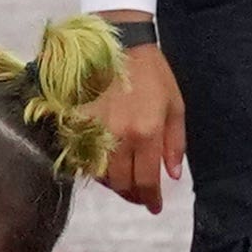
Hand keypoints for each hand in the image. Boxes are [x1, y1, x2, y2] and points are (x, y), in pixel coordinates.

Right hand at [87, 29, 182, 210]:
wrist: (119, 44)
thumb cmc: (153, 74)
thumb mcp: (175, 106)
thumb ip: (175, 143)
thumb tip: (172, 175)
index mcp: (147, 132)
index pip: (147, 180)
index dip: (151, 199)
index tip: (154, 207)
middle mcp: (119, 135)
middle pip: (121, 183)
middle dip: (132, 194)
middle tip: (140, 194)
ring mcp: (94, 129)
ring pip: (99, 173)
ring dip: (112, 182)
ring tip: (123, 179)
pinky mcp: (76, 121)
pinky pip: (81, 155)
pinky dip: (93, 166)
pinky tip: (103, 162)